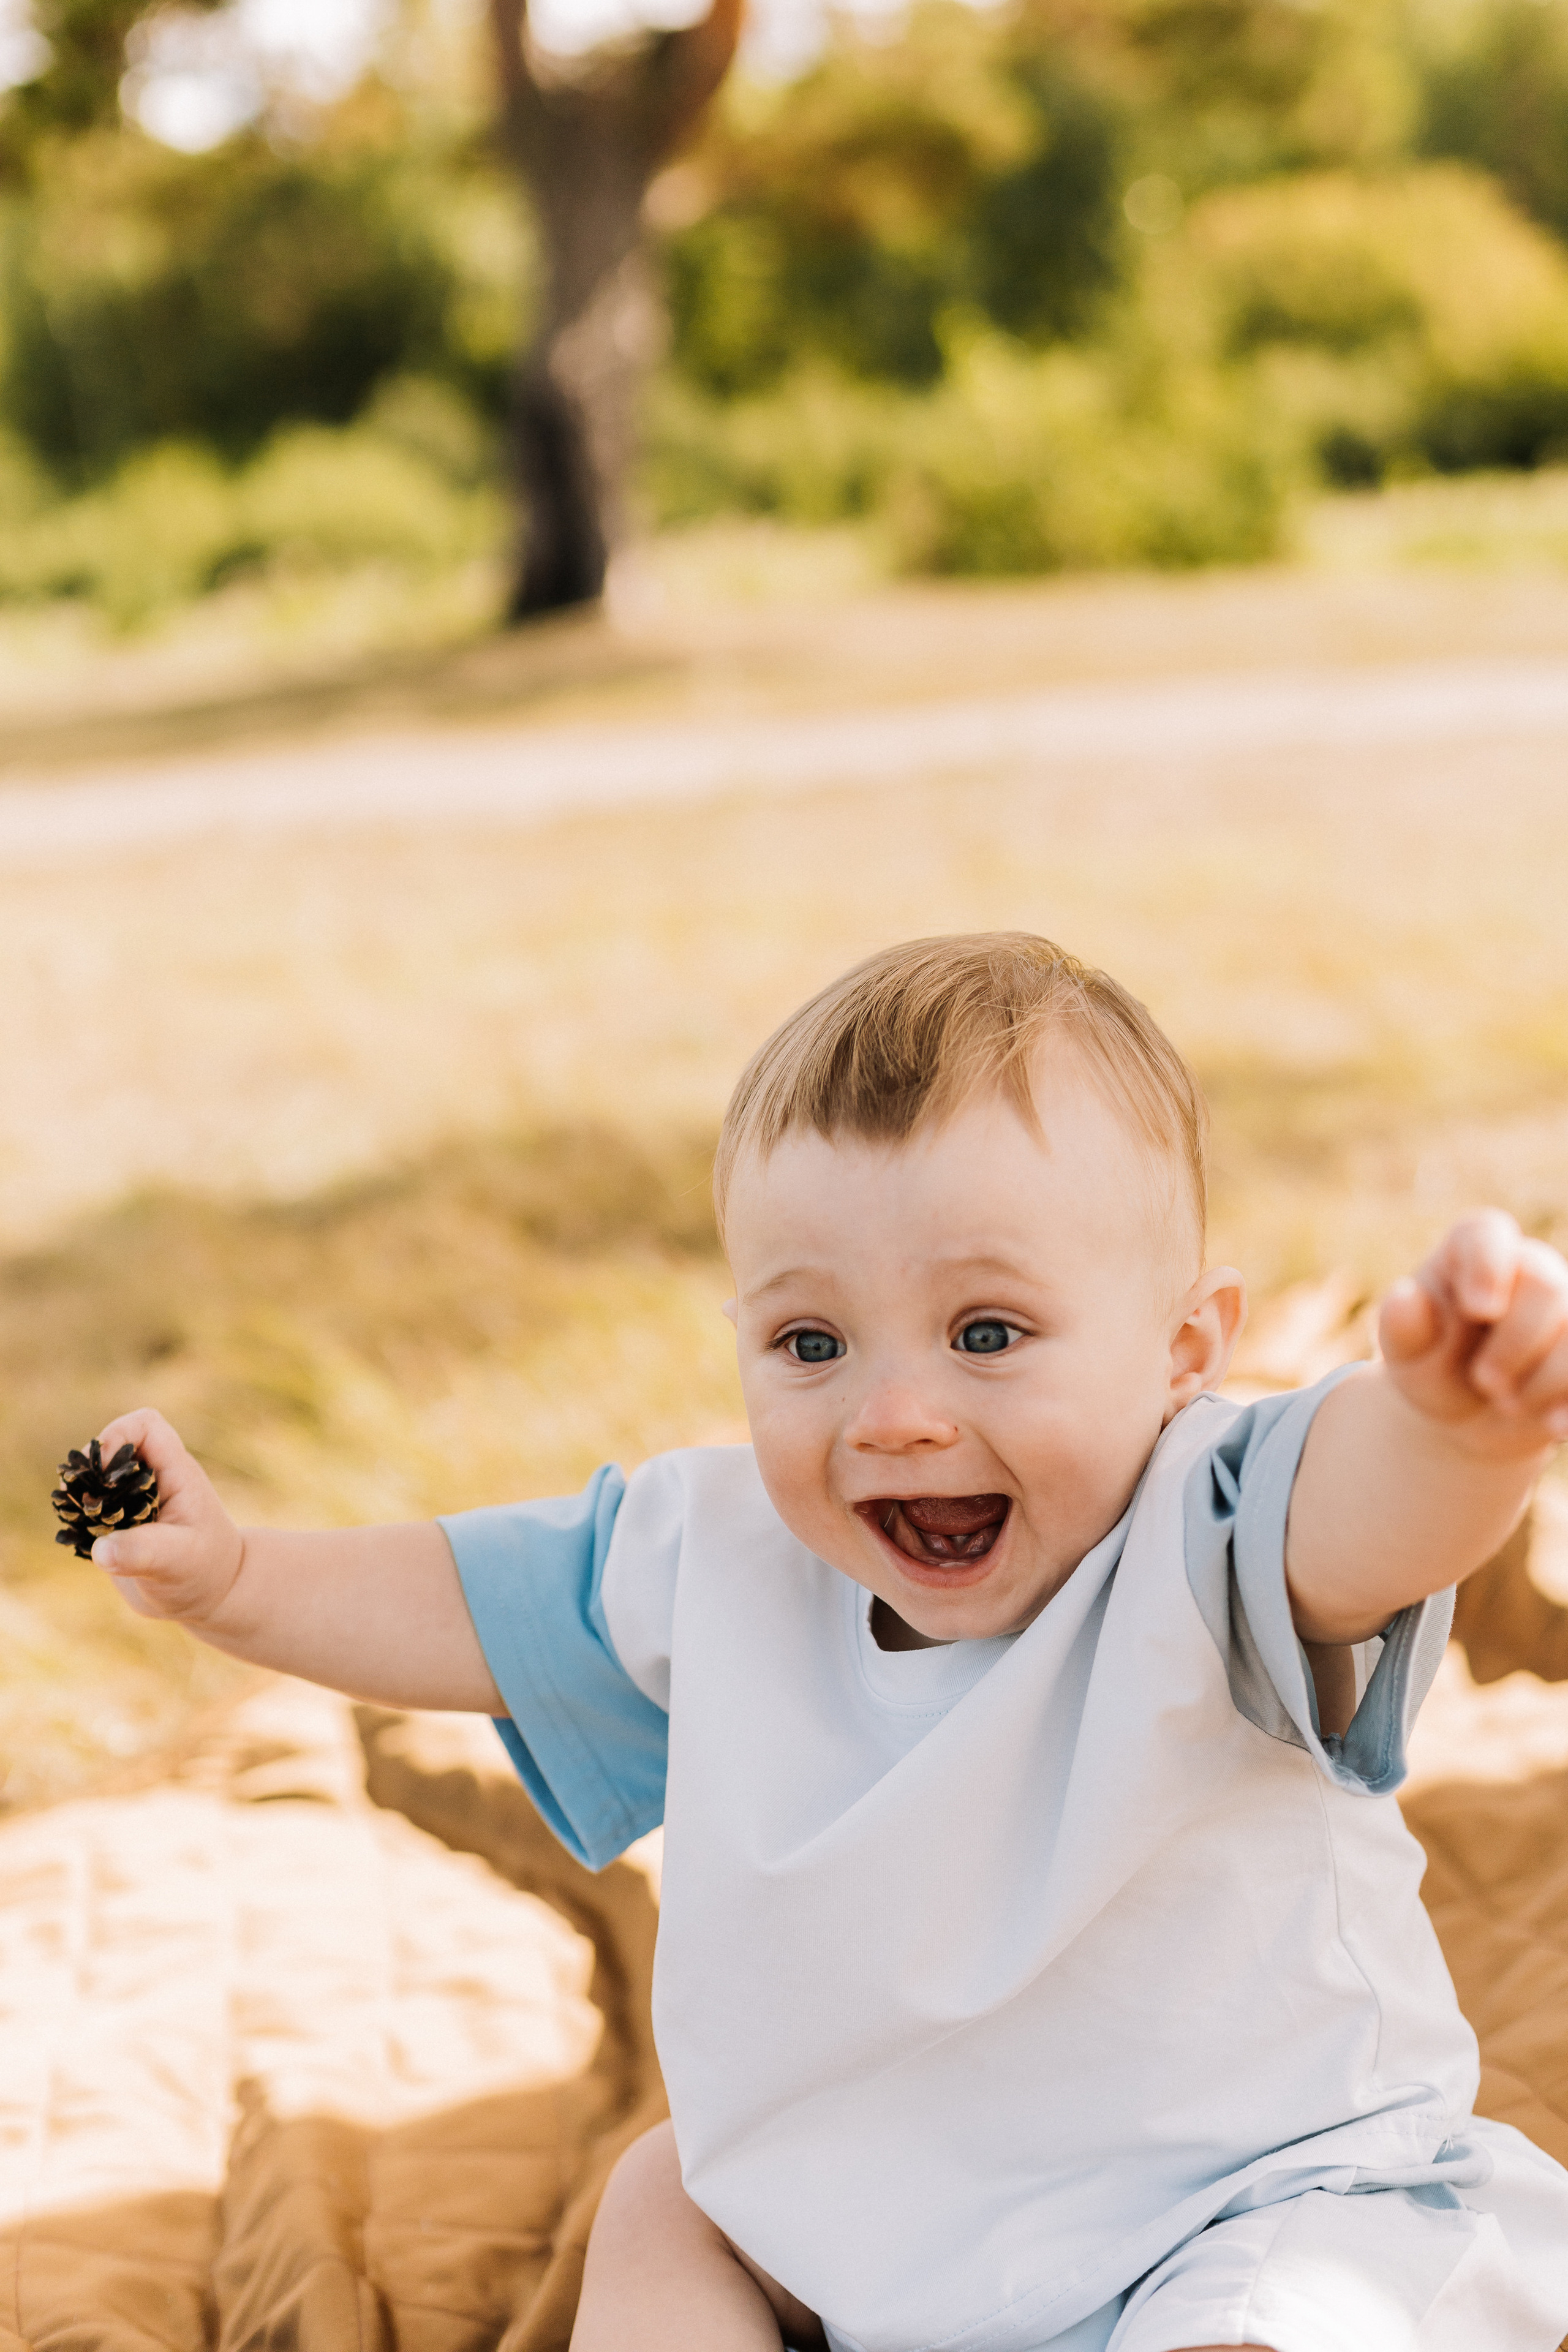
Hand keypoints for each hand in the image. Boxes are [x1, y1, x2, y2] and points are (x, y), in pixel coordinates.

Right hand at [88, 1408, 244, 1625]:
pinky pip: (88, 1506)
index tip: (104, 1474)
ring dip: (81, 1496)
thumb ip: (143, 1553)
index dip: (118, 1436)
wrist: (208, 1597)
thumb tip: (102, 1550)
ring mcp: (133, 1499)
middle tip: (90, 1506)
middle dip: (92, 1471)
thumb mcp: (178, 1561)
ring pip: (94, 1477)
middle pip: (112, 1447)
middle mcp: (152, 1479)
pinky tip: (84, 1541)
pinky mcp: (117, 1521)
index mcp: (176, 1472)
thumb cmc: (204, 1571)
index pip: (145, 1425)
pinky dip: (79, 1518)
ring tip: (85, 1524)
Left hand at [1380, 1211, 1567, 1459]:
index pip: (1488, 1233)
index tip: (1480, 1311)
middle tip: (1484, 1381)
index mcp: (1471, 1253)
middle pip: (1545, 1283)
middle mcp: (1527, 1268)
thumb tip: (1404, 1296)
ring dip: (1544, 1378)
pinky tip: (1550, 1423)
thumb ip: (1403, 1326)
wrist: (1465, 1416)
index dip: (1489, 1266)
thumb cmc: (1432, 1367)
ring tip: (1507, 1403)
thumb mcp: (1407, 1354)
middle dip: (1516, 1343)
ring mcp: (1565, 1307)